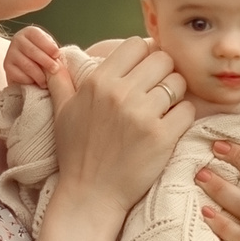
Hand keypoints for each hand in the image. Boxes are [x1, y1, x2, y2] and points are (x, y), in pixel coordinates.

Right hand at [3, 24, 63, 87]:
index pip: (38, 37)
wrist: (26, 65)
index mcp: (29, 32)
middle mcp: (18, 39)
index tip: (57, 55)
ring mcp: (10, 52)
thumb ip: (52, 49)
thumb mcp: (48, 47)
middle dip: (46, 61)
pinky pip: (19, 74)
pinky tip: (35, 82)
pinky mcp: (6, 66)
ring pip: (27, 65)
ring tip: (47, 82)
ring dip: (39, 75)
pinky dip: (29, 80)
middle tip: (55, 70)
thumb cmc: (42, 54)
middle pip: (33, 51)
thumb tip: (57, 55)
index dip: (48, 46)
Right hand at [50, 39, 191, 212]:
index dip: (145, 55)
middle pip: (163, 59)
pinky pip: (188, 110)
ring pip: (178, 83)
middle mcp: (120, 93)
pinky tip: (170, 127)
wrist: (90, 195)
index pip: (136, 44)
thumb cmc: (76, 153)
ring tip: (164, 110)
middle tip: (158, 91)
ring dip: (175, 95)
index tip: (145, 71)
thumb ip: (60, 81)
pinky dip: (183, 117)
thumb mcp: (62, 112)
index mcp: (98, 82)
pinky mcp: (162, 136)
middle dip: (164, 72)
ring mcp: (142, 114)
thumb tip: (51, 60)